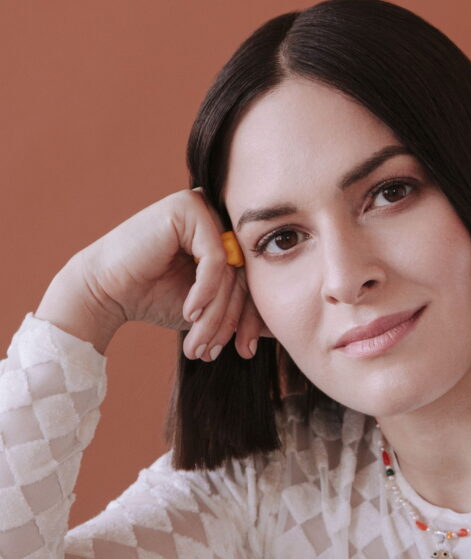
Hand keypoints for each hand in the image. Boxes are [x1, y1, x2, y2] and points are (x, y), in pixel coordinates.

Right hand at [68, 189, 262, 359]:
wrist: (105, 293)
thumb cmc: (154, 298)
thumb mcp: (208, 309)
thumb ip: (240, 309)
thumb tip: (278, 328)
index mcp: (227, 237)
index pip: (253, 278)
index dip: (251, 318)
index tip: (245, 351)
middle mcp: (219, 217)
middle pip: (245, 275)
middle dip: (232, 321)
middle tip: (215, 352)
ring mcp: (205, 207)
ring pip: (231, 270)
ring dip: (215, 313)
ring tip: (199, 344)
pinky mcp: (188, 206)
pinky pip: (215, 257)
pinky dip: (205, 290)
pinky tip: (189, 312)